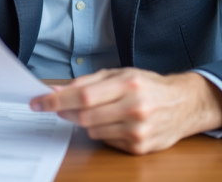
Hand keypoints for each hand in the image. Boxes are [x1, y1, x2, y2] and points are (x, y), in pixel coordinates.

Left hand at [30, 68, 221, 154]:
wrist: (184, 105)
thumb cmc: (148, 86)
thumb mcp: (120, 74)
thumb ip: (87, 82)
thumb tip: (56, 90)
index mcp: (128, 84)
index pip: (82, 95)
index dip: (55, 100)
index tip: (37, 102)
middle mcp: (134, 108)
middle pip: (84, 116)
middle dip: (66, 112)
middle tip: (59, 108)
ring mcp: (138, 131)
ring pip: (92, 130)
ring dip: (86, 122)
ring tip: (101, 111)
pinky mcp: (140, 148)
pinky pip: (106, 141)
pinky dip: (103, 132)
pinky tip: (115, 122)